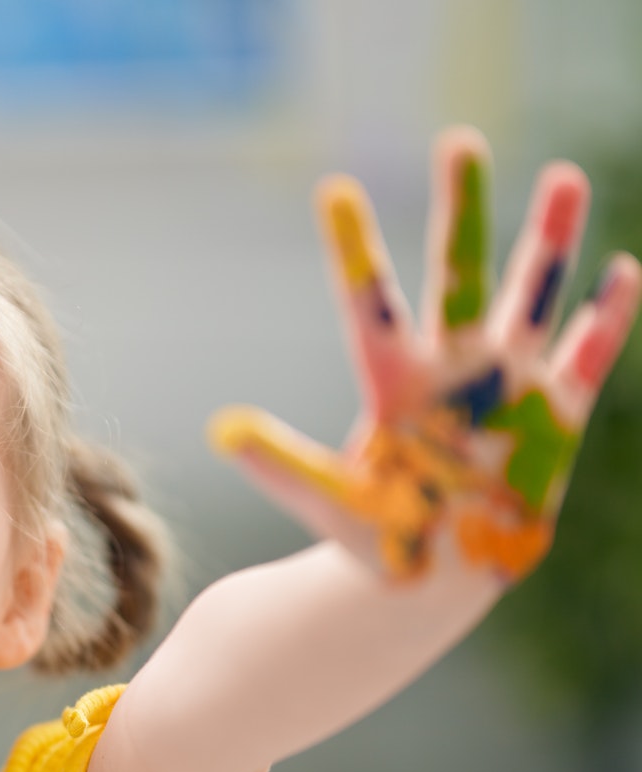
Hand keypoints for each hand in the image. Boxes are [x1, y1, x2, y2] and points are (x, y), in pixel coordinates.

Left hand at [210, 126, 640, 580]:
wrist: (430, 579)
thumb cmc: (373, 539)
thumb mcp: (327, 502)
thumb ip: (281, 465)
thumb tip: (221, 430)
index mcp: (391, 382)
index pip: (368, 302)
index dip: (354, 248)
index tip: (334, 188)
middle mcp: (450, 368)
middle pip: (457, 276)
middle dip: (463, 212)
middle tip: (461, 141)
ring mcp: (505, 385)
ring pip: (529, 297)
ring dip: (547, 243)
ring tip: (562, 177)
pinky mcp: (553, 414)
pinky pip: (585, 356)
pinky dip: (604, 319)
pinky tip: (621, 269)